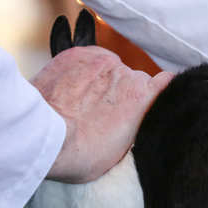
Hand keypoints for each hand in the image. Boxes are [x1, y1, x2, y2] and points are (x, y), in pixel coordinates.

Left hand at [31, 46, 172, 183]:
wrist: (41, 138)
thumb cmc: (81, 153)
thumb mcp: (124, 150)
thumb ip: (138, 126)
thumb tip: (140, 120)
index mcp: (143, 97)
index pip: (166, 82)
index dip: (156, 92)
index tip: (148, 101)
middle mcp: (127, 73)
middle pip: (134, 78)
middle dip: (124, 91)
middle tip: (106, 111)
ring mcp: (101, 61)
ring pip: (110, 67)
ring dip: (103, 80)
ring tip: (84, 100)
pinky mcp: (76, 54)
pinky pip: (89, 57)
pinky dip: (85, 68)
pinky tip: (74, 86)